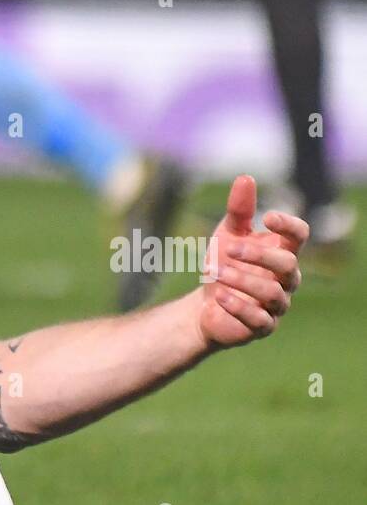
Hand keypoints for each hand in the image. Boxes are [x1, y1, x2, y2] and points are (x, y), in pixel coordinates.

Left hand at [198, 175, 304, 349]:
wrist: (205, 307)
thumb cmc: (224, 265)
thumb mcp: (226, 236)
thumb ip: (239, 210)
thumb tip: (245, 178)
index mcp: (282, 252)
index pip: (301, 235)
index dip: (289, 226)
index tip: (267, 217)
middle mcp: (286, 278)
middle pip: (287, 263)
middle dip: (258, 254)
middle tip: (228, 248)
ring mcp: (277, 304)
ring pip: (272, 291)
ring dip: (242, 280)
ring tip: (214, 272)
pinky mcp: (262, 326)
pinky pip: (259, 319)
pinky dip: (238, 307)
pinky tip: (219, 297)